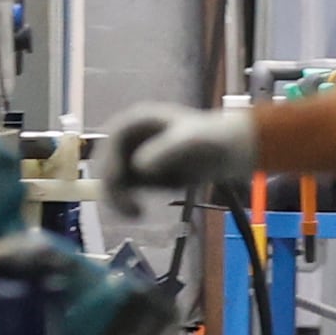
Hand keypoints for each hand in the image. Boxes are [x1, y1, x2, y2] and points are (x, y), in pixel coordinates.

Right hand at [93, 100, 258, 216]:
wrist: (229, 151)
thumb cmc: (212, 138)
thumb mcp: (190, 141)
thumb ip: (165, 151)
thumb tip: (139, 166)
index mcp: (139, 121)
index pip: (112, 140)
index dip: (109, 161)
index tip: (116, 184)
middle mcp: (131, 138)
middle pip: (106, 162)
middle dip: (112, 187)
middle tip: (127, 209)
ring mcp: (134, 156)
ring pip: (112, 180)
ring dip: (118, 198)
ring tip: (136, 213)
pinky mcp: (140, 174)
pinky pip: (125, 191)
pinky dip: (129, 201)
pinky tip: (143, 209)